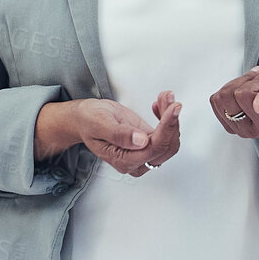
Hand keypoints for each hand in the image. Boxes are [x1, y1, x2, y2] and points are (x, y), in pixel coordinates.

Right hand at [34, 95, 180, 176]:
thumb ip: (119, 135)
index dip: (166, 128)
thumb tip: (141, 141)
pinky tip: (160, 105)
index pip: (154, 148)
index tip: (173, 108)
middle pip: (166, 146)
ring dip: (171, 118)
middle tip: (169, 99)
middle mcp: (136, 161)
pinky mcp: (148, 142)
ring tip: (165, 98)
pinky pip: (166, 134)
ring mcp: (143, 152)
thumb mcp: (100, 123)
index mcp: (124, 160)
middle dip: (171, 120)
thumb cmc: (88, 121)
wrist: (85, 118)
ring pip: (169, 140)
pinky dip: (167, 118)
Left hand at [209, 60, 258, 139]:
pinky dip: (230, 89)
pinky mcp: (226, 120)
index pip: (244, 95)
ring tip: (255, 87)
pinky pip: (216, 98)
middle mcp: (252, 130)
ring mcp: (237, 127)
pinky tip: (246, 91)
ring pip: (222, 96)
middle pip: (230, 96)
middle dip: (245, 83)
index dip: (256, 81)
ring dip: (238, 85)